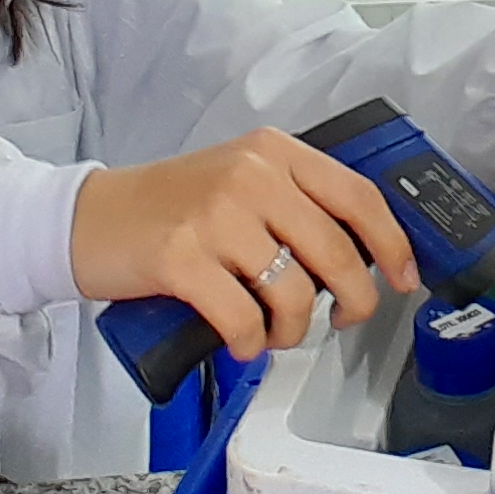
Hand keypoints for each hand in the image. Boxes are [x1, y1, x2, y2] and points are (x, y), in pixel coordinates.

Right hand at [69, 128, 422, 359]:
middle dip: (353, 300)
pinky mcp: (182, 257)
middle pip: (336, 250)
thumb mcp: (239, 183)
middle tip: (343, 319)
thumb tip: (363, 256)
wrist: (90, 219)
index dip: (392, 244)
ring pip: (293, 291)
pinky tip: (239, 340)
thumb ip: (295, 205)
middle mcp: (250, 175)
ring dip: (292, 328)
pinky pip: (243, 317)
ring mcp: (215, 214)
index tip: (404, 279)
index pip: (358, 195)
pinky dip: (248, 341)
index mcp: (273, 152)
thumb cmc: (171, 209)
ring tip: (272, 332)